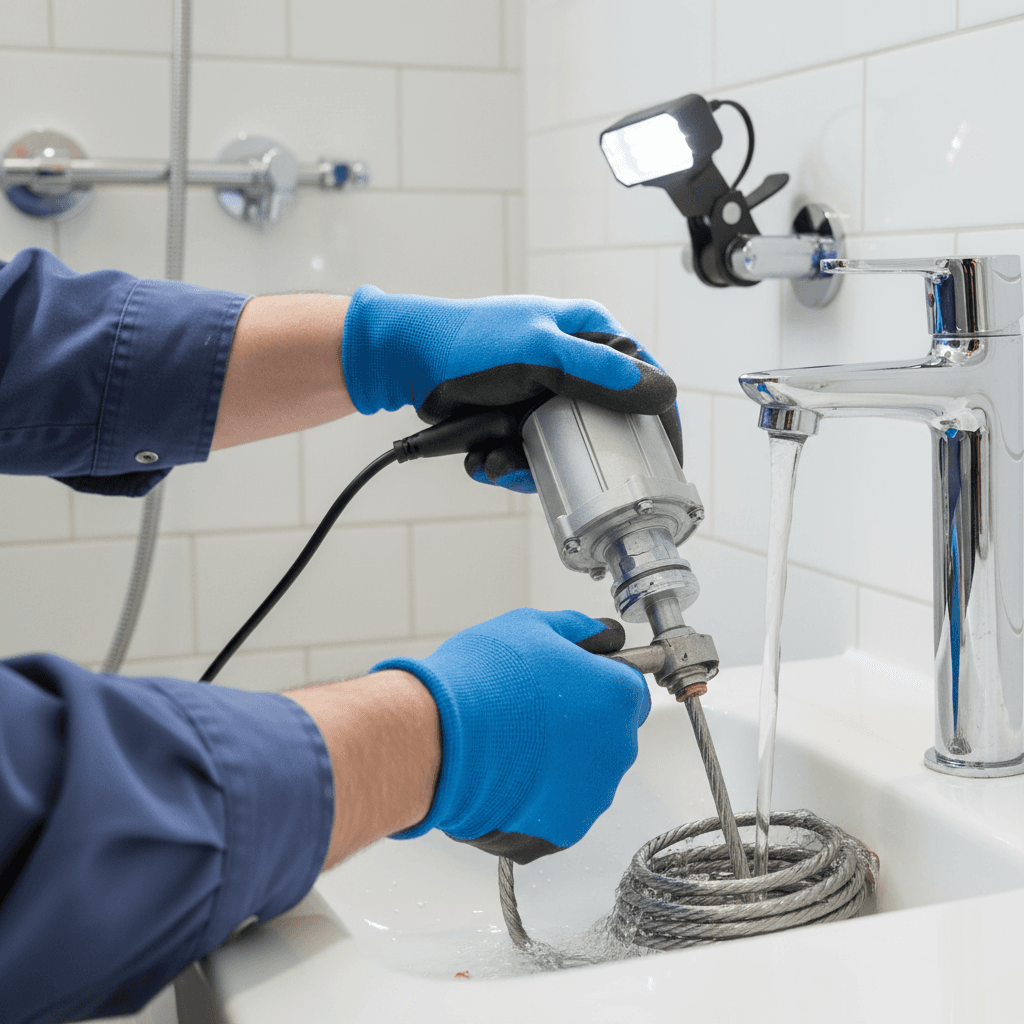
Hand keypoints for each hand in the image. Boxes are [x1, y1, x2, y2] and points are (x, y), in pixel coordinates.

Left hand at [340, 287, 678, 491]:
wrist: (405, 359)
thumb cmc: (469, 343)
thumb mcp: (540, 354)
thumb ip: (599, 372)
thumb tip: (660, 392)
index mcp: (591, 333)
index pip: (646, 378)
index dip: (660, 420)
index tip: (667, 463)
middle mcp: (574, 364)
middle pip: (606, 423)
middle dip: (582, 456)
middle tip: (561, 473)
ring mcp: (546, 394)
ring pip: (566, 446)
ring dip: (533, 465)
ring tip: (498, 461)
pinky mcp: (520, 418)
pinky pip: (532, 453)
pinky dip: (509, 464)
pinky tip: (485, 460)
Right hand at [371, 608, 650, 863]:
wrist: (438, 738)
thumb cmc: (482, 679)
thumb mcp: (532, 626)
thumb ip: (578, 630)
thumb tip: (600, 636)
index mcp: (618, 696)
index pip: (628, 690)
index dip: (596, 684)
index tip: (568, 684)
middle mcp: (617, 749)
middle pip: (608, 736)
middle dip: (579, 727)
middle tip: (530, 715)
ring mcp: (592, 795)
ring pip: (585, 777)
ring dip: (560, 765)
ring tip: (512, 747)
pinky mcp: (563, 830)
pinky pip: (559, 810)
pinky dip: (538, 799)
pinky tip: (506, 778)